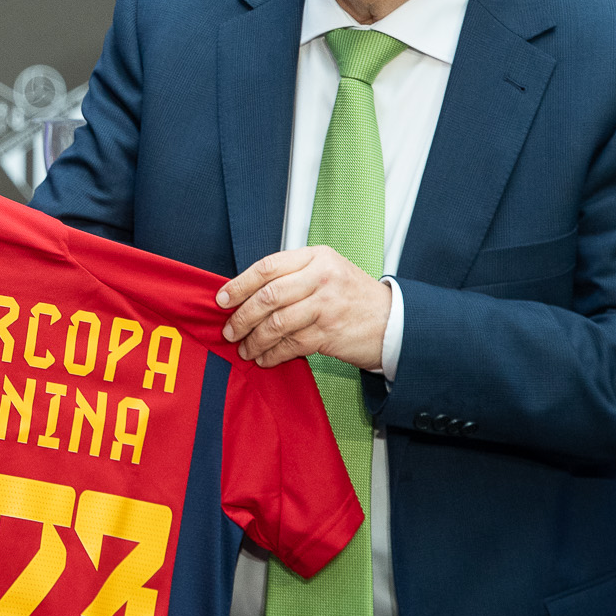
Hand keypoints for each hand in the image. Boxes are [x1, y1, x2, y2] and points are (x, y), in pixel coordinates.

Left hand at [215, 245, 391, 371]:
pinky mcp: (330, 332)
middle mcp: (321, 277)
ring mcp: (327, 305)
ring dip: (255, 339)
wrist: (393, 322)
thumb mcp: (327, 272)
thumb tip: (247, 293)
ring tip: (245, 348)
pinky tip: (265, 358)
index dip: (239, 284)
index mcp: (316, 257)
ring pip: (277, 322)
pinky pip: (292, 344)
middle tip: (229, 330)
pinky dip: (273, 354)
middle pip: (268, 296)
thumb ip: (293, 276)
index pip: (268, 267)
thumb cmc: (354, 297)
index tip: (222, 299)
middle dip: (242, 316)